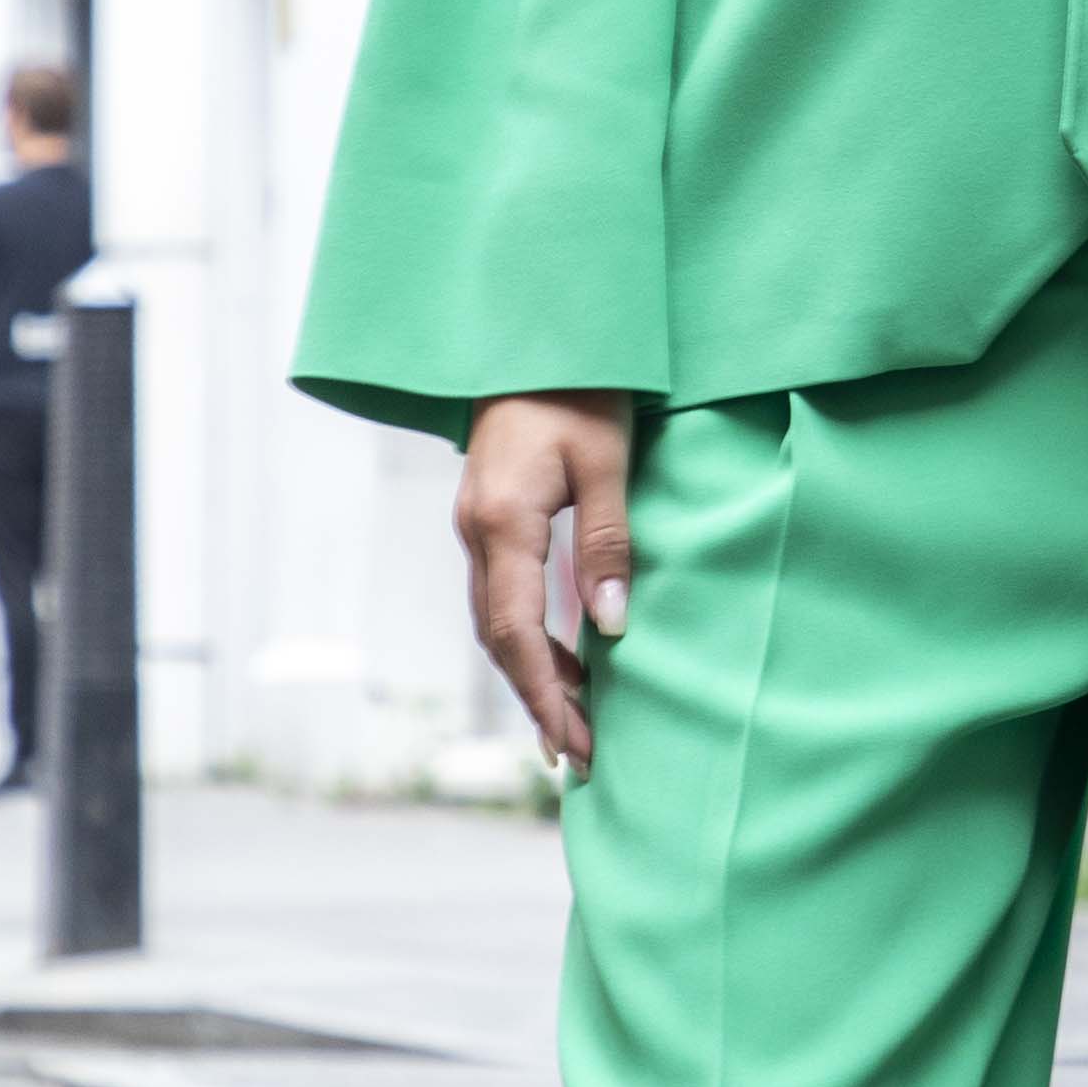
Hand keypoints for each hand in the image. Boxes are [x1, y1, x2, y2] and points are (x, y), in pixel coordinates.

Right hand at [460, 392, 635, 772]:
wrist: (538, 331)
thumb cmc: (580, 387)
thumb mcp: (607, 462)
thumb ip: (606, 545)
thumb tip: (611, 630)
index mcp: (503, 522)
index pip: (516, 633)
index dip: (544, 696)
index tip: (574, 745)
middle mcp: (477, 531)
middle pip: (498, 639)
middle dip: (537, 701)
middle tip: (578, 755)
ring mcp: (476, 524)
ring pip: (495, 621)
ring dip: (532, 674)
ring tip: (575, 722)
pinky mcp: (488, 515)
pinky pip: (501, 593)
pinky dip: (529, 636)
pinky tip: (567, 657)